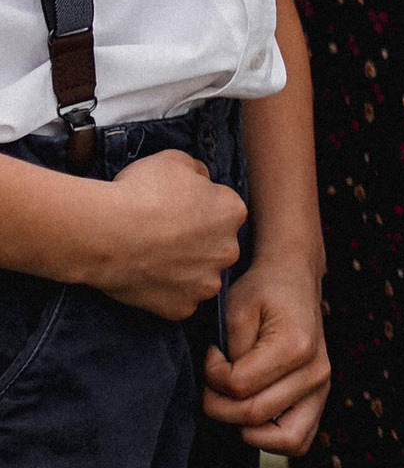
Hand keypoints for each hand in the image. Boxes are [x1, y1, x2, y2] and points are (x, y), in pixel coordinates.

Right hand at [83, 152, 245, 321]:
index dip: (197, 207)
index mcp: (231, 212)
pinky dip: (164, 292)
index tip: (174, 207)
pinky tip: (144, 277)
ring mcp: (206, 283)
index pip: (222, 209)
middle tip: (162, 234)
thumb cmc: (140, 193)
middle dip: (195, 241)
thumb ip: (197, 170)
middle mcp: (228, 251)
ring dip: (182, 269)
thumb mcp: (173, 160)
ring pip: (199, 275)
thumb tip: (201, 180)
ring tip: (150, 257)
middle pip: (215, 245)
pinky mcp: (183, 307)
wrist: (108, 233)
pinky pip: (177, 300)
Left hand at [202, 250, 330, 455]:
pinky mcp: (320, 397)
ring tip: (232, 403)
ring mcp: (322, 388)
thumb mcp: (237, 310)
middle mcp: (315, 372)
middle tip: (212, 381)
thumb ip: (231, 353)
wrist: (294, 279)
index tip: (210, 353)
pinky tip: (251, 419)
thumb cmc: (262, 291)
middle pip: (254, 415)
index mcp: (295, 347)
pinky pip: (299, 440)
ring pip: (284, 439)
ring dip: (245, 428)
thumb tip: (227, 388)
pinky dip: (271, 440)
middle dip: (219, 404)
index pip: (239, 386)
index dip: (212, 376)